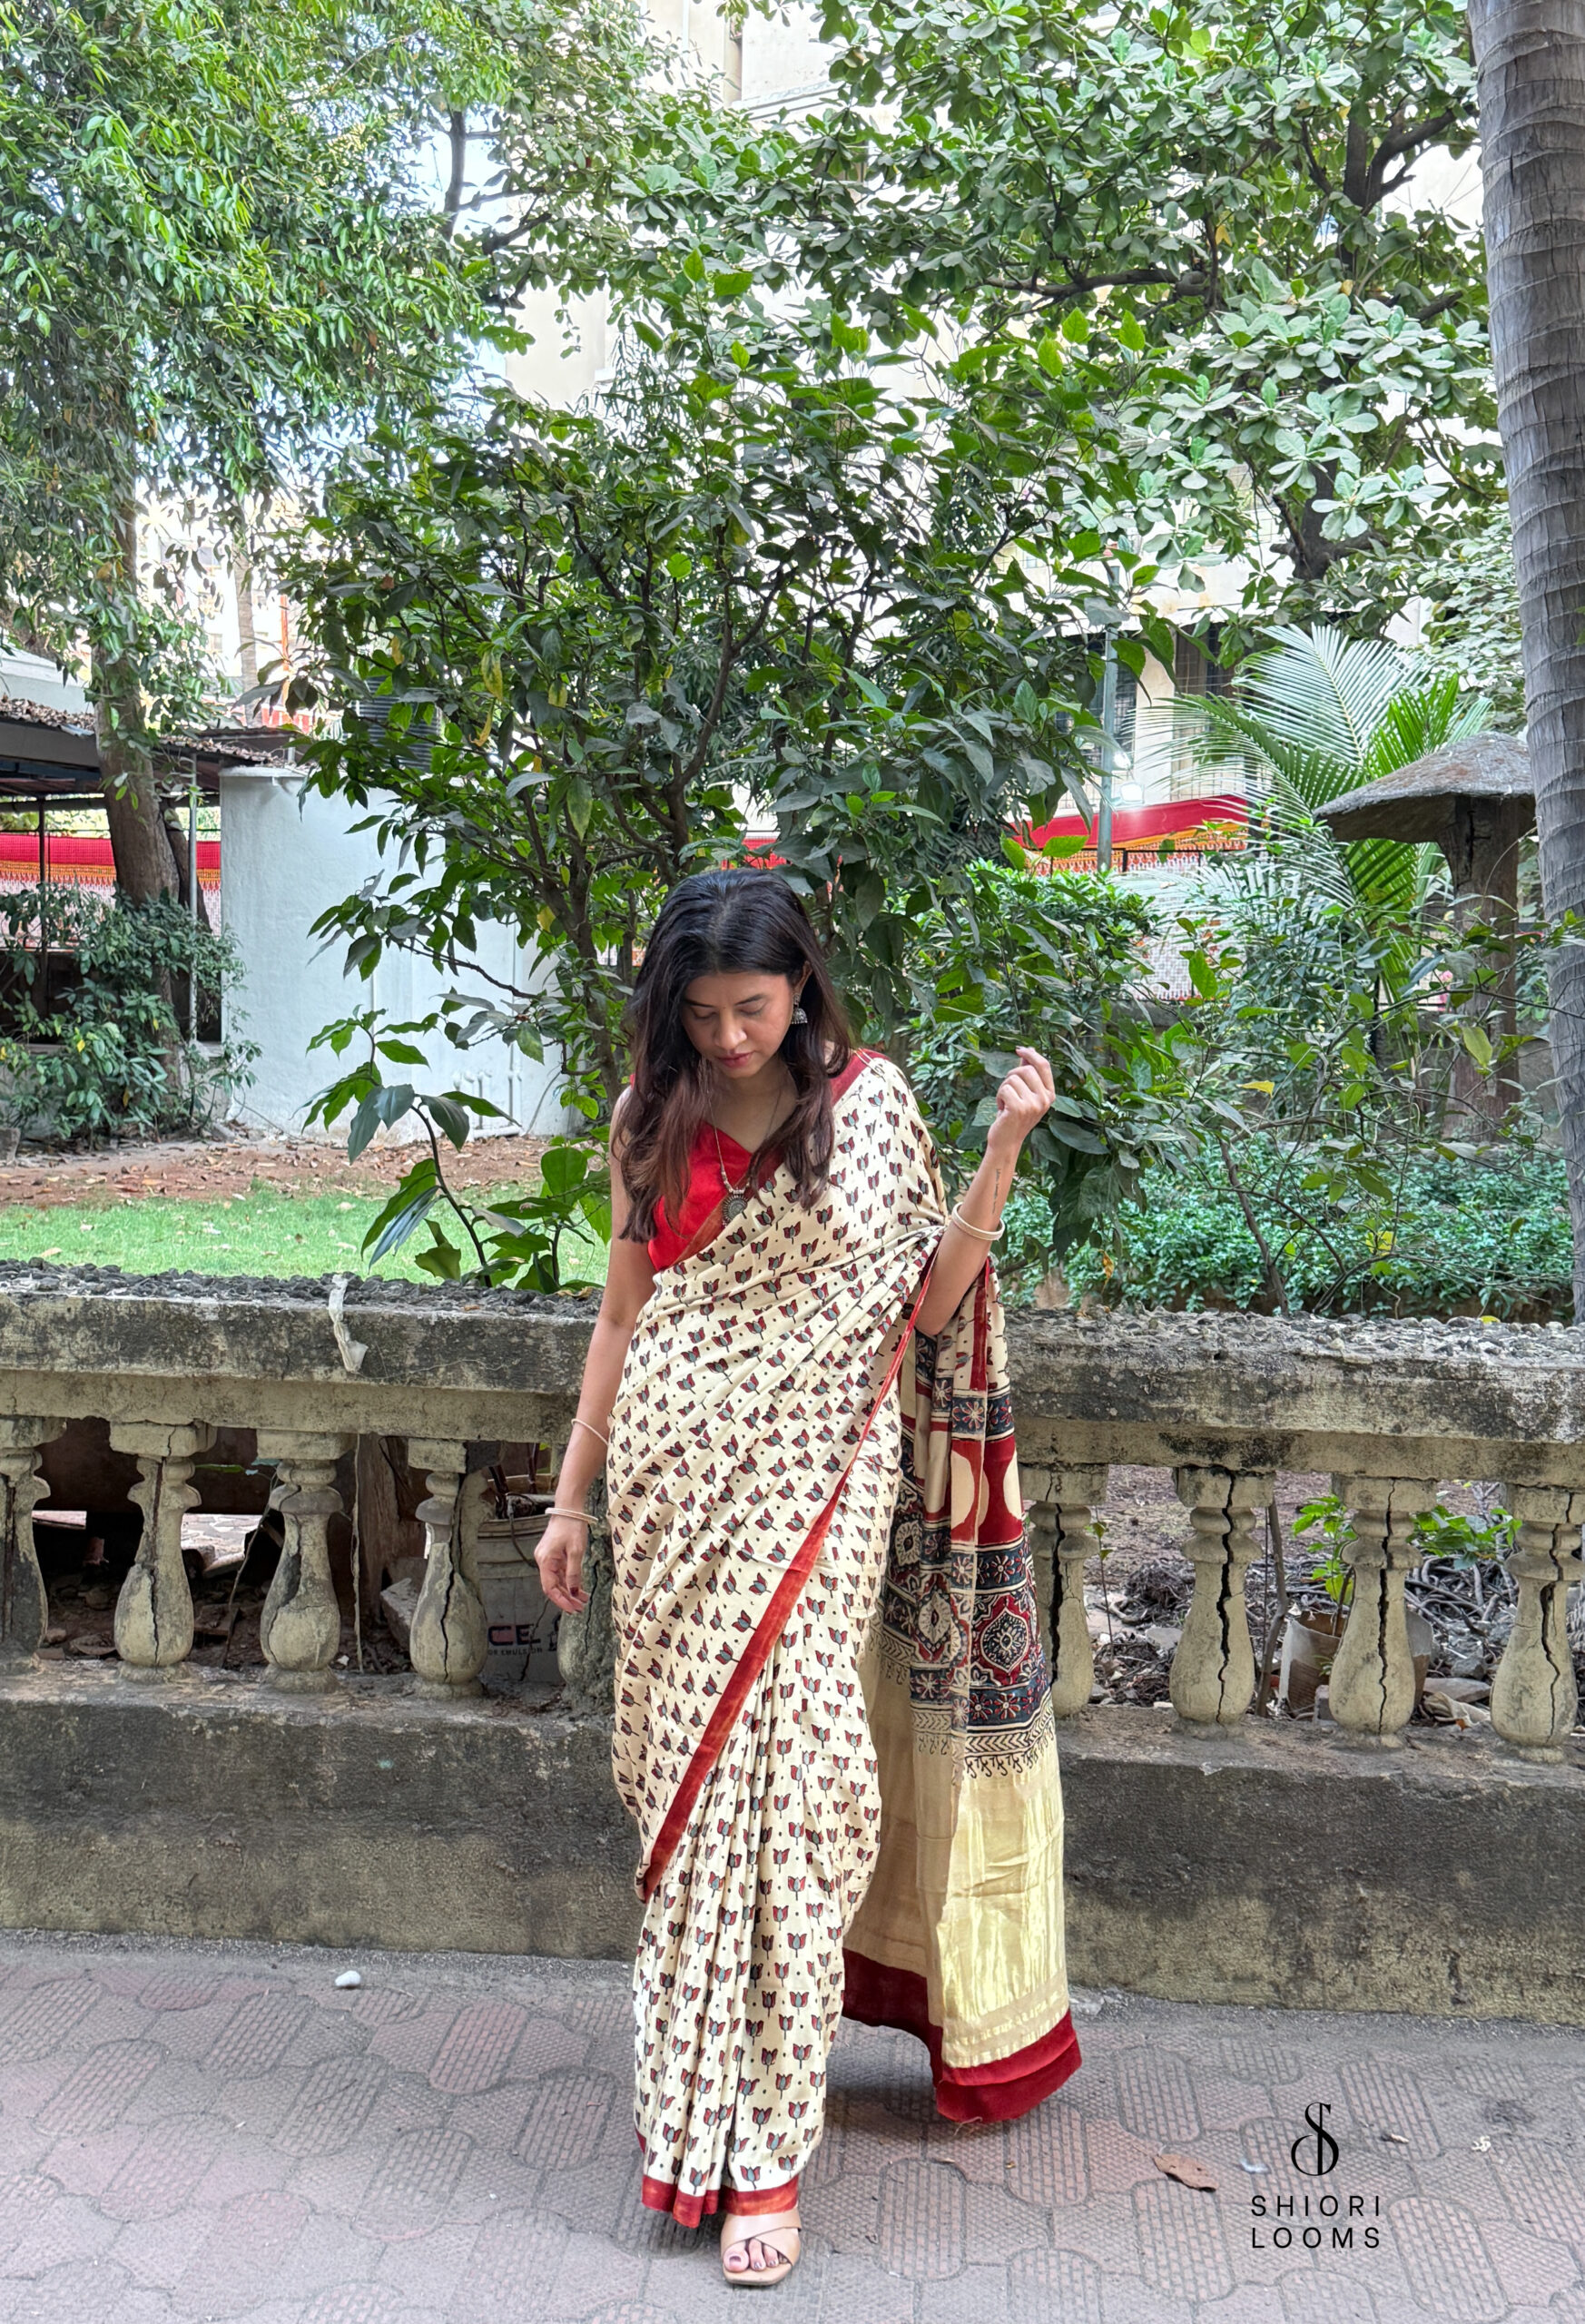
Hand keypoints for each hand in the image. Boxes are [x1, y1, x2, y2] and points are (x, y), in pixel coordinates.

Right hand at [536, 1516, 590, 1614]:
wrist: (569, 1509)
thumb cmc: (572, 1527)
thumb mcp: (576, 1551)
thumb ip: (574, 1573)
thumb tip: (574, 1592)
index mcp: (545, 1560)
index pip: (550, 1588)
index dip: (561, 1600)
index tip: (572, 1609)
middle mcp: (543, 1561)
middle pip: (553, 1586)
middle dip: (567, 1598)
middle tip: (580, 1608)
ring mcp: (548, 1558)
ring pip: (557, 1580)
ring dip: (569, 1591)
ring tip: (583, 1600)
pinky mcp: (553, 1556)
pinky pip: (560, 1573)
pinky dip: (569, 1581)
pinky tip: (579, 1588)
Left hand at [985, 1045, 1054, 1160]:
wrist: (1006, 1141)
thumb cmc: (1014, 1116)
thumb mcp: (1025, 1094)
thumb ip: (1028, 1073)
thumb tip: (1029, 1050)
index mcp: (1050, 1094)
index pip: (1044, 1065)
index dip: (1031, 1055)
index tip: (1019, 1050)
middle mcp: (1045, 1099)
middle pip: (1025, 1070)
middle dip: (1011, 1076)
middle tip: (1007, 1091)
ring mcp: (1033, 1105)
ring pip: (1012, 1079)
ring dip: (1003, 1089)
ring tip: (1006, 1103)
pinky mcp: (1019, 1108)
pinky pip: (1004, 1089)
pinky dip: (999, 1097)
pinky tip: (1002, 1109)